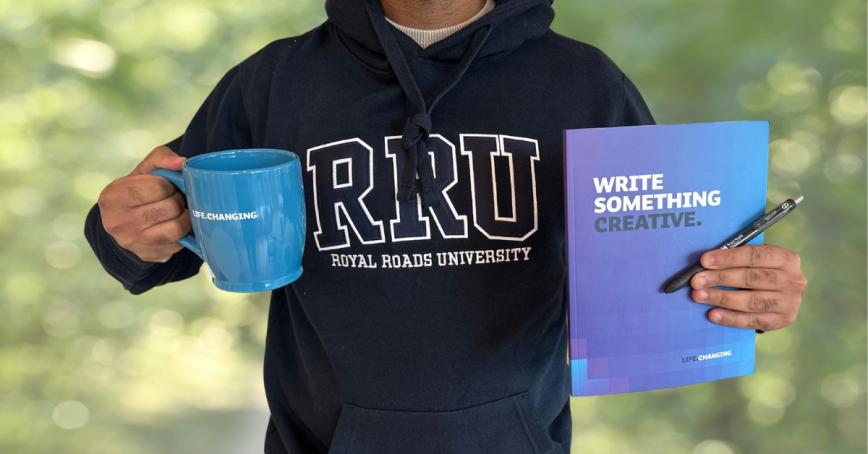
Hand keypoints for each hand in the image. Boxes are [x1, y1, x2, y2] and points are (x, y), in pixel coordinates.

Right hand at [97, 146, 190, 262]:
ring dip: (184, 217)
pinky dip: (183, 233)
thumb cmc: (138, 191)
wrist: (125, 222)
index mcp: (113, 197)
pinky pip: (177, 244)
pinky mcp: (148, 255)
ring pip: (175, 229)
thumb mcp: (144, 170)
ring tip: (179, 211)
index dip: (168, 186)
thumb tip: (182, 163)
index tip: (166, 186)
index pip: (155, 188)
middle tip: (175, 198)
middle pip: (168, 208)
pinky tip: (176, 225)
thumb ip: (162, 158)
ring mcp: (132, 242)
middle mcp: (117, 222)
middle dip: (178, 200)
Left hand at [690, 244, 806, 331]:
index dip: (728, 258)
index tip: (704, 260)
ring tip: (699, 296)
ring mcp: (789, 302)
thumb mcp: (758, 260)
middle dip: (720, 278)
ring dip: (721, 298)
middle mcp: (792, 280)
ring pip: (751, 301)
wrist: (785, 295)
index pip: (754, 255)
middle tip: (696, 281)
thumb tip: (705, 263)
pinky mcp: (782, 320)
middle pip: (751, 278)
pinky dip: (731, 318)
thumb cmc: (763, 272)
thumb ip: (737, 259)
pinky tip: (713, 314)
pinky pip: (752, 320)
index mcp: (786, 258)